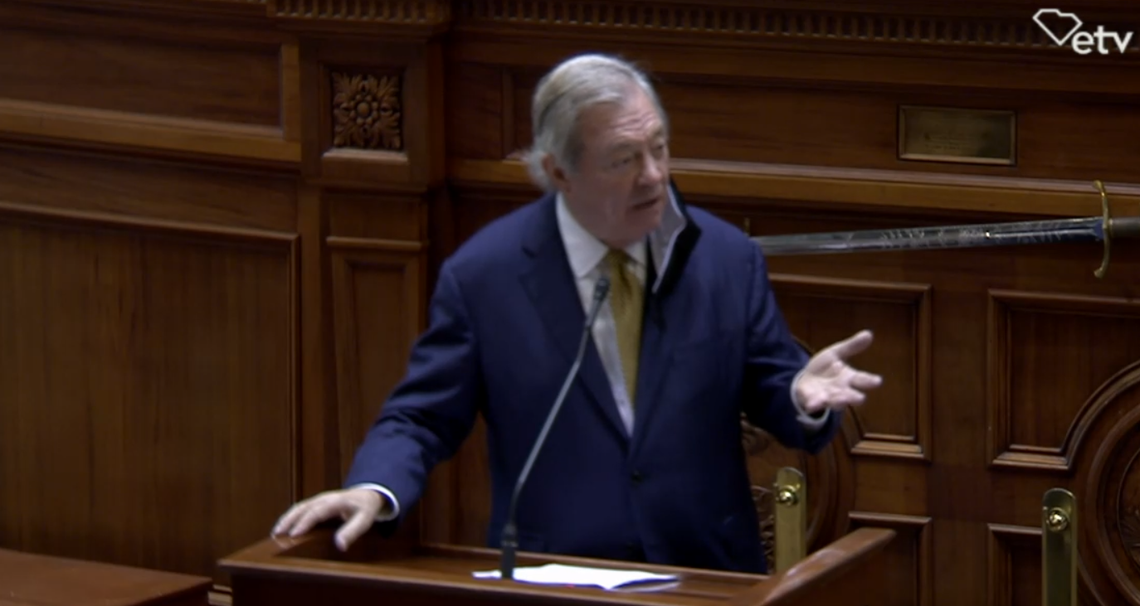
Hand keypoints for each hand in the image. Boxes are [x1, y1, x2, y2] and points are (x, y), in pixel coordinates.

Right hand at [271, 488, 386, 550]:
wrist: (367, 494)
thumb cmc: (365, 508)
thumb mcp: (364, 520)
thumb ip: (352, 531)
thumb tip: (340, 546)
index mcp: (335, 501)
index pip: (316, 511)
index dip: (304, 522)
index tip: (293, 534)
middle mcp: (324, 498)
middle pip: (302, 507)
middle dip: (289, 520)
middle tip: (277, 535)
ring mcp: (318, 499)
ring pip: (298, 507)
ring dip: (286, 519)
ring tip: (276, 533)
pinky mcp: (315, 503)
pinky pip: (300, 509)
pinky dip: (290, 517)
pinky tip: (284, 528)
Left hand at [795, 329, 882, 414]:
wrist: (806, 380)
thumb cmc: (826, 368)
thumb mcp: (836, 353)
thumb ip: (851, 346)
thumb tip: (869, 333)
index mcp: (850, 378)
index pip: (863, 380)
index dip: (870, 381)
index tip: (877, 381)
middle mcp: (842, 390)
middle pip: (852, 396)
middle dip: (855, 397)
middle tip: (860, 398)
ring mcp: (828, 397)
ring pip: (835, 402)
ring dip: (838, 402)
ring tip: (840, 400)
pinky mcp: (813, 401)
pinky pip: (814, 404)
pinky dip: (815, 404)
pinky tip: (813, 404)